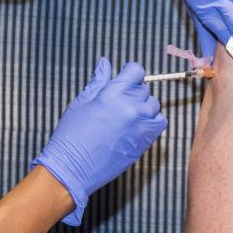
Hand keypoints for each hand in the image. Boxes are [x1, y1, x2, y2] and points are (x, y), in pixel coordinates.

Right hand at [33, 58, 167, 225]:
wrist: (72, 168)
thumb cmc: (72, 136)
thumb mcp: (82, 102)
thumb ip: (98, 81)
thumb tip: (105, 63)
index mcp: (113, 94)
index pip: (136, 71)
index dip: (129, 73)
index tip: (124, 80)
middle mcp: (131, 107)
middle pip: (144, 88)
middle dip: (132, 91)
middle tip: (117, 103)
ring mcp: (141, 125)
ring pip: (153, 104)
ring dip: (143, 106)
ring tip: (125, 116)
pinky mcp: (146, 141)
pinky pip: (160, 122)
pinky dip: (152, 121)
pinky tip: (137, 125)